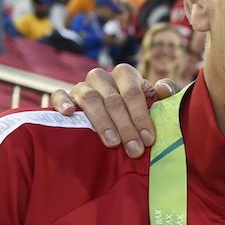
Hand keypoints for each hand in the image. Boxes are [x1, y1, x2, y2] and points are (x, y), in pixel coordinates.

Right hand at [49, 63, 177, 157]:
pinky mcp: (65, 95)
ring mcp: (82, 85)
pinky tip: (70, 114)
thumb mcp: (153, 100)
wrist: (110, 112)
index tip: (149, 139)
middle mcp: (102, 77)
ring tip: (112, 143)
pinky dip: (63, 102)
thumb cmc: (136, 108)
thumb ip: (164, 94)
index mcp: (125, 74)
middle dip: (126, 127)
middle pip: (113, 100)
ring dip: (102, 122)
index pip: (133, 93)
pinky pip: (59, 95)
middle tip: (135, 150)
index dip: (141, 116)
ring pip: (90, 99)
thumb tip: (164, 89)